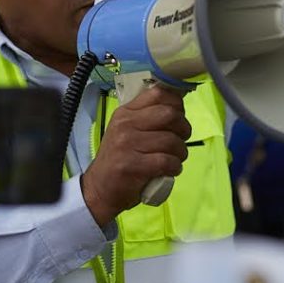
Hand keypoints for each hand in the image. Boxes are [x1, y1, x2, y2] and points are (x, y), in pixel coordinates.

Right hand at [81, 87, 190, 226]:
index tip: (179, 117)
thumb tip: (176, 108)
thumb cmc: (119, 158)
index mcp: (125, 112)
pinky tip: (171, 170)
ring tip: (176, 158)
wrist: (99, 188)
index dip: (177, 104)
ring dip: (181, 152)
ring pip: (171, 140)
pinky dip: (175, 167)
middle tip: (181, 139)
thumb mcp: (127, 131)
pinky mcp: (132, 166)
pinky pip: (166, 161)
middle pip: (169, 115)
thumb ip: (146, 117)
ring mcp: (127, 144)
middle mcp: (125, 124)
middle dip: (183, 128)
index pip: (158, 94)